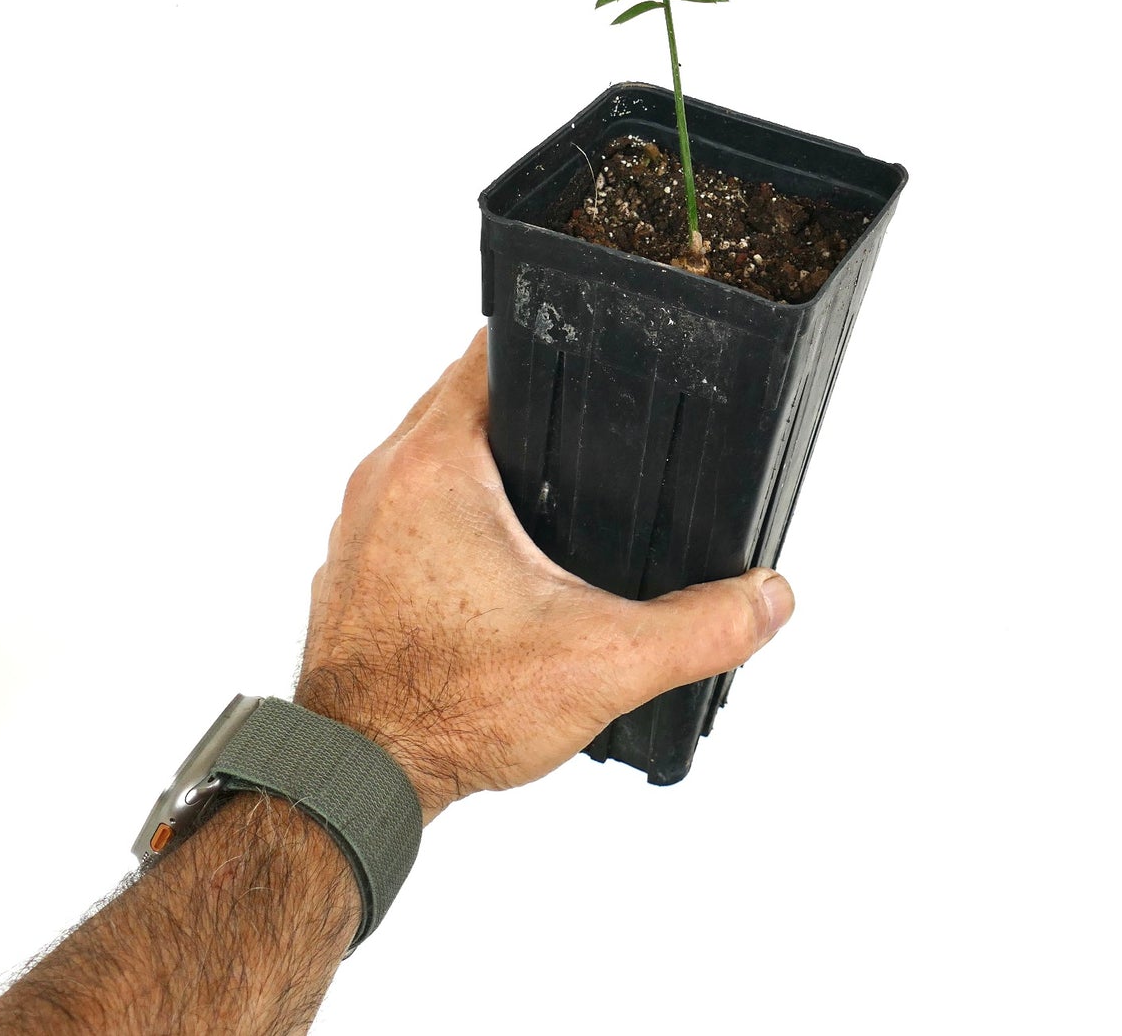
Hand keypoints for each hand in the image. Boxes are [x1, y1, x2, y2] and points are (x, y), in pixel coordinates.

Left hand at [295, 327, 793, 818]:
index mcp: (436, 465)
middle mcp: (384, 479)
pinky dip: (448, 510)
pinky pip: (405, 506)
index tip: (591, 351)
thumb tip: (768, 597)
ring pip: (429, 454)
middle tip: (590, 424)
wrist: (355, 779)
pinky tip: (499, 554)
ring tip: (552, 484)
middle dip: (524, 405)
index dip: (545, 342)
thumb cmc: (448, 709)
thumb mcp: (604, 661)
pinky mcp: (353, 570)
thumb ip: (701, 627)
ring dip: (483, 457)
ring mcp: (358, 525)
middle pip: (460, 399)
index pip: (488, 354)